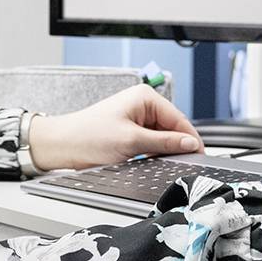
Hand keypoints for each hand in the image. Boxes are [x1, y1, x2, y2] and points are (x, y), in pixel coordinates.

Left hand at [25, 86, 201, 170]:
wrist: (62, 145)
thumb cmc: (88, 137)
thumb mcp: (132, 142)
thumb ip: (165, 142)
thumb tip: (190, 143)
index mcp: (145, 97)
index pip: (179, 119)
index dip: (190, 139)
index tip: (199, 156)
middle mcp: (142, 102)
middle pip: (172, 127)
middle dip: (176, 145)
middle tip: (180, 164)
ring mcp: (135, 115)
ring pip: (162, 136)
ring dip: (162, 149)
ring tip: (157, 162)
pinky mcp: (129, 128)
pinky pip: (150, 140)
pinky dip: (152, 151)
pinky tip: (148, 159)